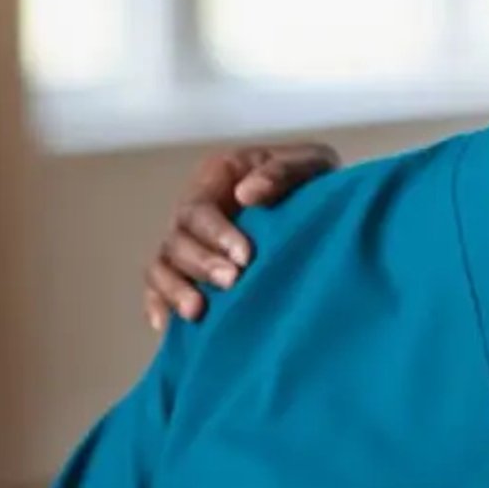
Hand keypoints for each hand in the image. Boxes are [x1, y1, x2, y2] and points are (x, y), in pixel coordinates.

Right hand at [142, 142, 339, 331]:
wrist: (330, 206)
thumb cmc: (315, 180)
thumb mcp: (310, 163)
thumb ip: (281, 172)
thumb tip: (246, 194)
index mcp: (217, 177)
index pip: (199, 208)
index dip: (215, 233)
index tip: (246, 256)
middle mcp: (196, 209)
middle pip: (177, 240)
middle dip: (201, 264)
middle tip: (232, 281)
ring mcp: (190, 241)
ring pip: (163, 265)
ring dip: (176, 289)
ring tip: (197, 311)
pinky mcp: (190, 270)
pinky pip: (159, 287)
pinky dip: (158, 303)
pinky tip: (166, 324)